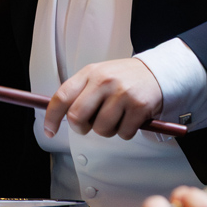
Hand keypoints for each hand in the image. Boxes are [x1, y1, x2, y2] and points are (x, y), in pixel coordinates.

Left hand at [43, 58, 163, 139]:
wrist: (157, 72)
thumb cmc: (124, 78)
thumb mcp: (99, 76)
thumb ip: (80, 92)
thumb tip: (59, 115)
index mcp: (90, 73)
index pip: (62, 96)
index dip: (51, 117)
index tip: (49, 130)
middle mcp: (104, 81)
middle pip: (77, 117)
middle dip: (81, 128)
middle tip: (90, 125)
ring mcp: (122, 93)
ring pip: (100, 129)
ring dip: (107, 130)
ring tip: (116, 117)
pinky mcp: (138, 107)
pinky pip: (123, 134)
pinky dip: (125, 132)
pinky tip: (130, 118)